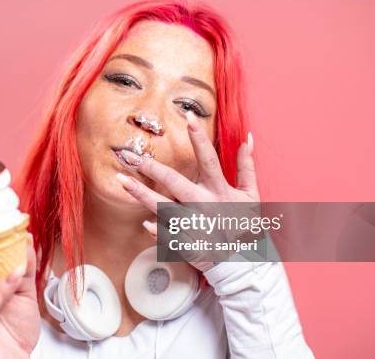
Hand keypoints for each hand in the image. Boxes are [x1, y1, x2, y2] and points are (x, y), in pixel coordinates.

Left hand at [116, 111, 259, 265]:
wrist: (245, 259)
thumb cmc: (245, 224)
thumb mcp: (252, 194)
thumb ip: (247, 166)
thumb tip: (247, 138)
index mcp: (219, 190)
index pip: (208, 159)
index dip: (199, 137)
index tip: (188, 116)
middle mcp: (205, 205)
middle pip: (176, 182)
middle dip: (153, 168)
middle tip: (132, 156)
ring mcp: (195, 225)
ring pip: (164, 208)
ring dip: (142, 194)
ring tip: (122, 181)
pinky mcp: (189, 243)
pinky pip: (169, 236)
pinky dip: (157, 231)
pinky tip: (144, 224)